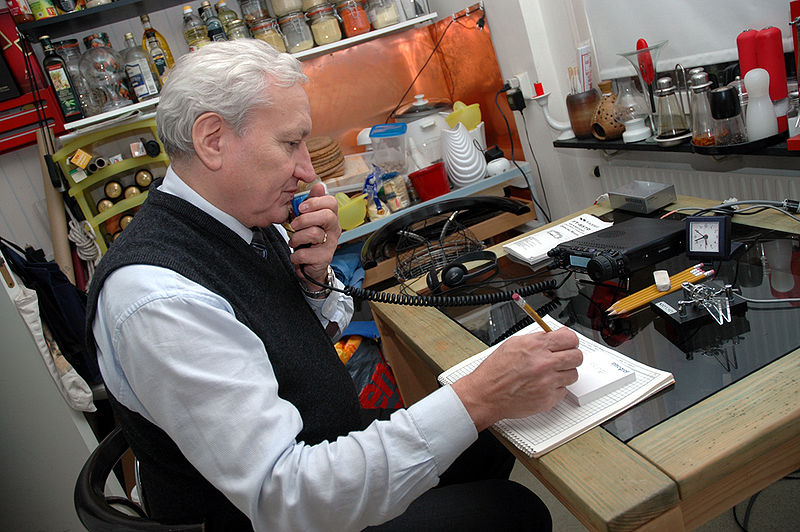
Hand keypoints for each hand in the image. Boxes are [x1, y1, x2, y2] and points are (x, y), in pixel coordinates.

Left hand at [288, 183, 340, 287]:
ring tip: (294, 241)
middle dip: (305, 219)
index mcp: (331, 217)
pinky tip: (296, 254)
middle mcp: (334, 229)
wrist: (311, 266)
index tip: (301, 207)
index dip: (315, 202)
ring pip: (314, 234)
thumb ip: (311, 203)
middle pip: (326, 216)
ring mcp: (331, 244)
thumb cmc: (309, 240)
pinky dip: (295, 255)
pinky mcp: (324, 258)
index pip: (331, 203)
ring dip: (297, 237)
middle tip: (294, 224)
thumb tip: (318, 185)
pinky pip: (305, 253)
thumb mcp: (308, 219)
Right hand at [451, 328, 581, 430]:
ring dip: (564, 374)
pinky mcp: (548, 398)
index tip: (568, 344)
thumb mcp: (513, 344)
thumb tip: (557, 335)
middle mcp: (544, 363)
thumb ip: (538, 338)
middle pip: (577, 356)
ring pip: (573, 374)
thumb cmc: (495, 371)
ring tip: (550, 374)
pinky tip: (543, 386)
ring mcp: (547, 382)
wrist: (486, 394)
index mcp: (536, 346)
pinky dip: (556, 389)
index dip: (570, 341)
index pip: (570, 338)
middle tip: (564, 359)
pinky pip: (564, 391)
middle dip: (572, 357)